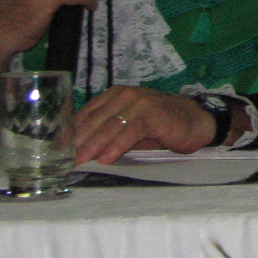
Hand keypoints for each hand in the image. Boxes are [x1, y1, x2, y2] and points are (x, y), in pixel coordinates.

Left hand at [73, 86, 222, 163]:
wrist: (197, 121)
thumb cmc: (162, 126)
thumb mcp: (131, 126)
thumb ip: (109, 131)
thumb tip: (81, 149)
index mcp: (116, 95)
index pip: (87, 114)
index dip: (72, 133)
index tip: (59, 151)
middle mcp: (126, 95)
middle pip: (95, 120)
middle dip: (79, 142)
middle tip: (66, 161)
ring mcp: (140, 103)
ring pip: (109, 126)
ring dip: (93, 146)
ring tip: (82, 162)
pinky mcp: (153, 115)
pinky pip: (129, 132)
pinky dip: (116, 146)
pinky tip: (107, 159)